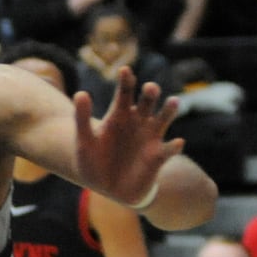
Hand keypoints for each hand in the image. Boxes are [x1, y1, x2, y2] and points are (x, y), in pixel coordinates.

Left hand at [74, 66, 182, 207]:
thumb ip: (81, 118)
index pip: (124, 93)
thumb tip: (80, 93)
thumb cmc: (93, 160)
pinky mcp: (158, 155)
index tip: (125, 70)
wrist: (106, 187)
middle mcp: (138, 121)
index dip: (125, 81)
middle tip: (150, 87)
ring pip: (164, 118)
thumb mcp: (84, 140)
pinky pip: (169, 149)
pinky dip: (174, 146)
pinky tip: (176, 143)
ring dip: (169, 110)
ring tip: (173, 102)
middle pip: (147, 101)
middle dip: (150, 93)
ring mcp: (150, 137)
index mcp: (118, 115)